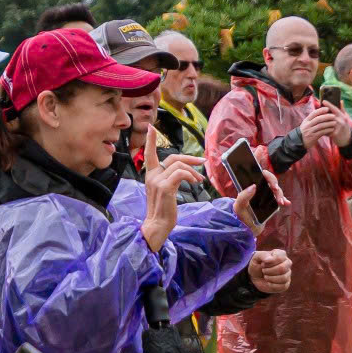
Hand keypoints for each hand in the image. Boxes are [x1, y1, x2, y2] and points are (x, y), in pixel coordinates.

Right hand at [142, 127, 210, 249]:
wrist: (157, 225)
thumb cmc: (163, 210)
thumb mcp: (164, 191)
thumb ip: (170, 179)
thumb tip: (185, 172)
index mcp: (150, 175)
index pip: (149, 153)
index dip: (150, 140)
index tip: (151, 127)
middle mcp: (152, 175)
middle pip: (172, 157)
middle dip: (190, 158)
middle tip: (202, 162)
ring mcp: (157, 181)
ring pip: (179, 165)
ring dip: (193, 171)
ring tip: (198, 180)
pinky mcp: (165, 187)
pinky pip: (181, 173)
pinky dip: (191, 176)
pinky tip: (195, 182)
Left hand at [247, 247, 293, 292]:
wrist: (255, 277)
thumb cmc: (257, 265)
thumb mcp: (256, 257)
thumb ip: (263, 255)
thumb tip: (270, 259)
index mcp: (281, 254)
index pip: (279, 257)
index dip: (269, 262)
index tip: (262, 264)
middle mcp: (287, 263)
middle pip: (282, 268)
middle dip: (270, 271)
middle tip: (263, 271)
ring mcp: (287, 274)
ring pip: (283, 278)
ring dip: (271, 278)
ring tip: (265, 276)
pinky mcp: (286, 284)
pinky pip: (283, 286)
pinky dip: (272, 285)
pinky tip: (269, 282)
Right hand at [300, 103, 344, 145]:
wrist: (300, 141)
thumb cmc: (306, 130)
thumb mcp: (307, 123)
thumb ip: (313, 118)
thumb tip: (322, 111)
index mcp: (306, 120)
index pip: (314, 113)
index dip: (321, 110)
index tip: (327, 108)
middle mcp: (307, 125)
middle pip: (318, 119)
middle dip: (327, 117)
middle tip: (334, 116)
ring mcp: (310, 131)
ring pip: (320, 126)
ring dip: (328, 124)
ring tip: (334, 122)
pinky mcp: (313, 137)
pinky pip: (321, 132)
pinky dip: (327, 130)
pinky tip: (332, 129)